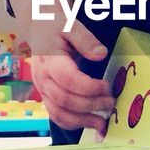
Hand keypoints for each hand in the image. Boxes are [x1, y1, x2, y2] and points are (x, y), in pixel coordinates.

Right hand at [9, 0, 114, 133]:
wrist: (38, 28)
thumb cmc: (56, 27)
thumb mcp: (71, 25)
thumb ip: (86, 40)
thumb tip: (101, 54)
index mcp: (49, 60)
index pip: (68, 80)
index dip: (89, 87)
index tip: (107, 86)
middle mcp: (42, 78)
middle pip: (64, 100)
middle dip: (90, 105)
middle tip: (111, 104)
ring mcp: (42, 89)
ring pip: (59, 113)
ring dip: (82, 121)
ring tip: (103, 123)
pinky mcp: (45, 96)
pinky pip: (56, 115)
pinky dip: (73, 124)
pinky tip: (90, 124)